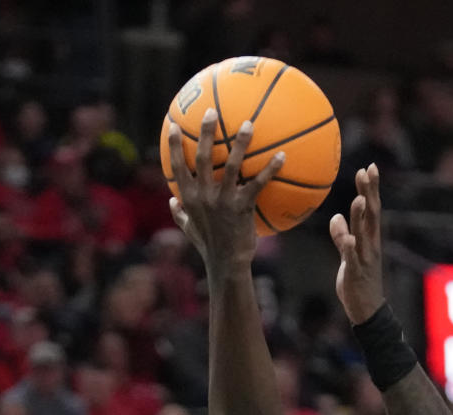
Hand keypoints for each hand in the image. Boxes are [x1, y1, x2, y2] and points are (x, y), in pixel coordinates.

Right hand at [167, 109, 284, 277]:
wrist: (226, 265)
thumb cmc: (209, 247)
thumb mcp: (189, 231)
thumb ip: (180, 215)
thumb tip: (170, 202)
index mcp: (188, 198)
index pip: (177, 166)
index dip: (176, 144)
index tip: (175, 124)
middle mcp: (203, 195)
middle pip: (203, 156)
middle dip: (206, 131)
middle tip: (212, 111)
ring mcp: (223, 200)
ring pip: (231, 165)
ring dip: (240, 142)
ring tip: (248, 124)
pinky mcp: (242, 207)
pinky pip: (258, 183)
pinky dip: (270, 169)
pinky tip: (282, 157)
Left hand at [329, 164, 385, 324]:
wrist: (368, 312)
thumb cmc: (358, 283)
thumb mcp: (348, 256)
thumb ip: (341, 236)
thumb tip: (335, 217)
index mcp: (369, 240)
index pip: (371, 209)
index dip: (371, 189)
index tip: (369, 167)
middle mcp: (370, 246)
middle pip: (372, 215)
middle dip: (370, 193)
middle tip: (367, 171)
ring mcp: (365, 259)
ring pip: (364, 234)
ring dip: (362, 217)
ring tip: (360, 199)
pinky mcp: (356, 273)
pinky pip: (353, 259)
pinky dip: (350, 247)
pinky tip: (349, 237)